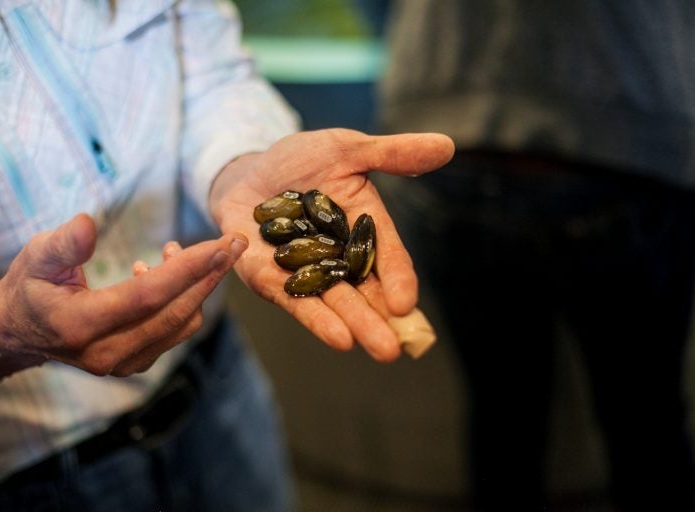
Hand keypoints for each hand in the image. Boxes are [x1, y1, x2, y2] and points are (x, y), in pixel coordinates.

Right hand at [0, 213, 246, 375]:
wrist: (19, 333)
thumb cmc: (29, 288)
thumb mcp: (35, 258)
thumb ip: (63, 244)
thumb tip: (89, 223)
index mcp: (82, 326)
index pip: (149, 296)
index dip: (189, 268)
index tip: (222, 244)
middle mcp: (108, 353)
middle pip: (176, 312)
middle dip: (211, 274)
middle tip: (236, 242)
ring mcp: (124, 363)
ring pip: (182, 324)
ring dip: (196, 285)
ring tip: (174, 250)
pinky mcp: (135, 363)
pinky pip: (175, 331)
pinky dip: (183, 301)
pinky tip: (160, 272)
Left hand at [209, 128, 453, 361]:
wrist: (247, 172)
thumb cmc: (300, 160)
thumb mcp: (346, 149)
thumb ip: (391, 154)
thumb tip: (447, 145)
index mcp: (363, 227)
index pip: (386, 256)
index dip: (398, 279)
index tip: (407, 304)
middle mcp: (340, 257)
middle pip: (365, 290)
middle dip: (380, 319)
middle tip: (397, 348)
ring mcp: (307, 272)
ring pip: (336, 301)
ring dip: (356, 325)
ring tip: (380, 350)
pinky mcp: (274, 279)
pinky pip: (295, 300)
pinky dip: (316, 318)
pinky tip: (339, 339)